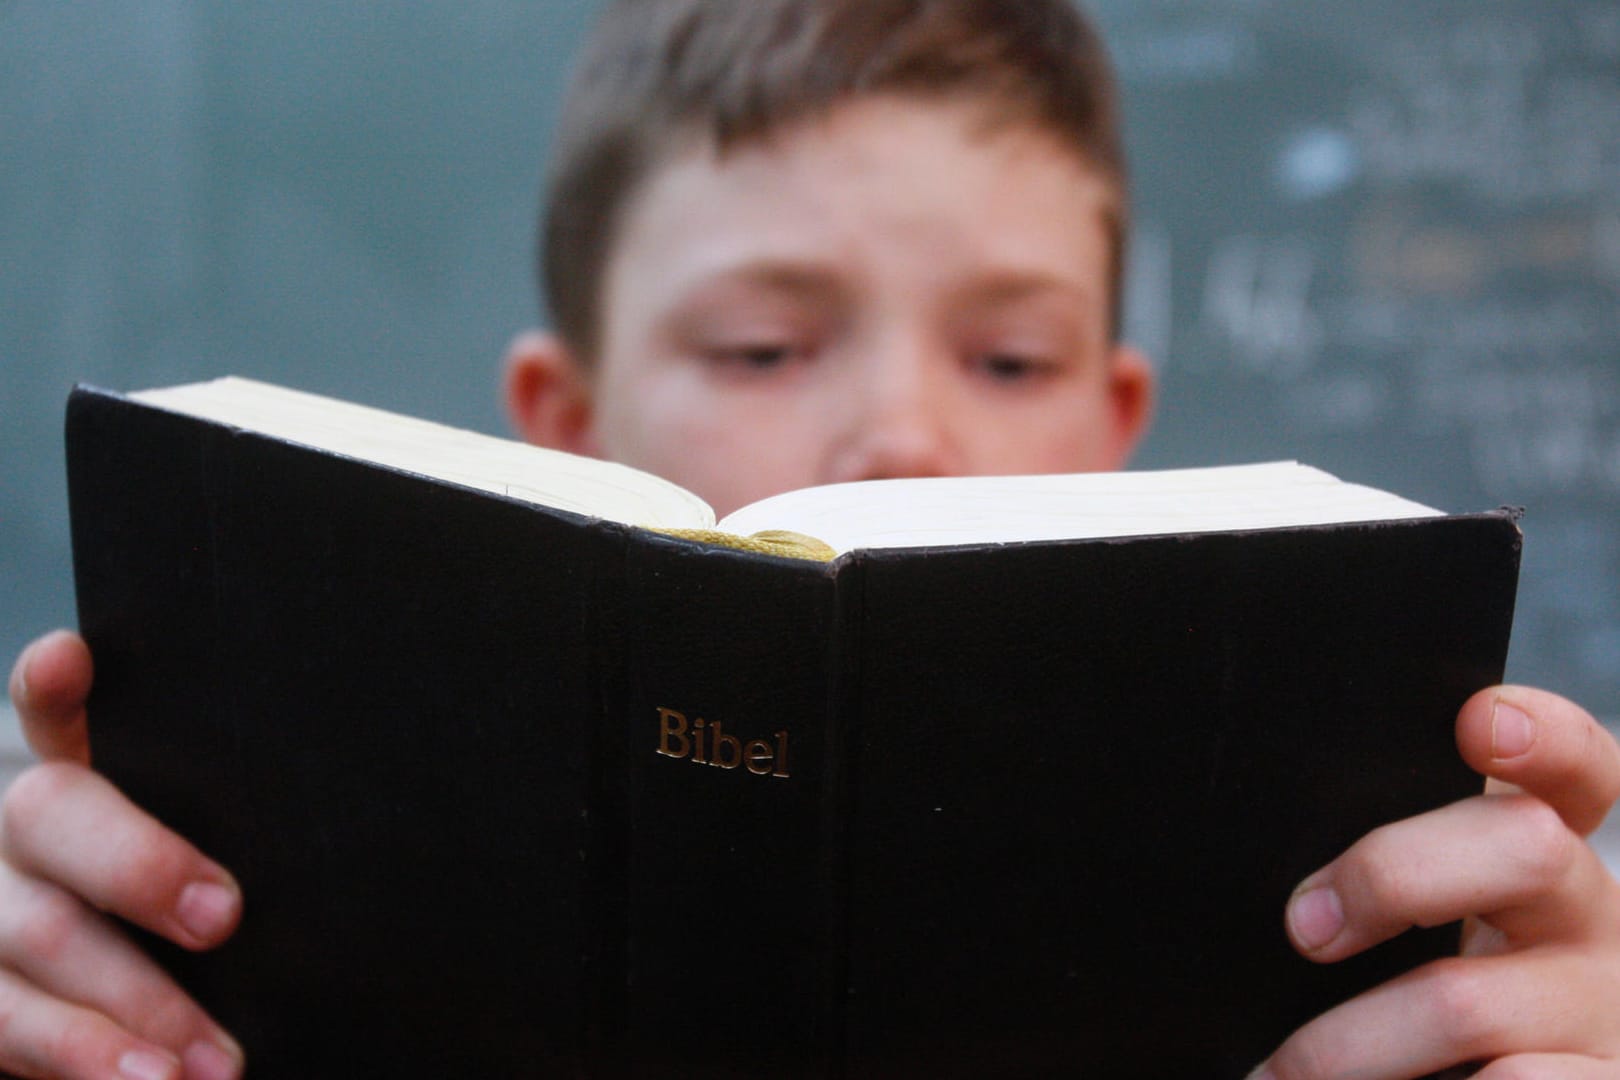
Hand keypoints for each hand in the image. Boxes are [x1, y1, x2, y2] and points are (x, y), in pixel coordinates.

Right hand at [1, 631, 243, 1079]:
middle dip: (137, 868)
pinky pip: (1, 1034)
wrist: (81, 970)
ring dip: (111, 1016)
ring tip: (208, 1064)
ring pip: (21, 954)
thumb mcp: (185, 838)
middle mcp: (9, 830)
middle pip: (48, 820)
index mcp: (63, 772)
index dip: (54, 687)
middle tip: (225, 917)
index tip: (70, 661)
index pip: (49, 709)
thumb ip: (217, 810)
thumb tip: (337, 797)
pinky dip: (75, 1063)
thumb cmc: (173, 895)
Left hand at [1254, 686, 1619, 1077]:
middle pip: (1523, 847)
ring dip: (1346, 1042)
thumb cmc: (1421, 993)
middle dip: (1391, 874)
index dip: (1542, 735)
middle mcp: (1595, 919)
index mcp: (1548, 853)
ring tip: (1278, 1073)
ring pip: (1463, 999)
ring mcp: (1603, 1012)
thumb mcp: (1426, 918)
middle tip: (1302, 929)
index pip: (1575, 768)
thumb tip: (1291, 888)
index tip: (1480, 722)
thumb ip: (1391, 873)